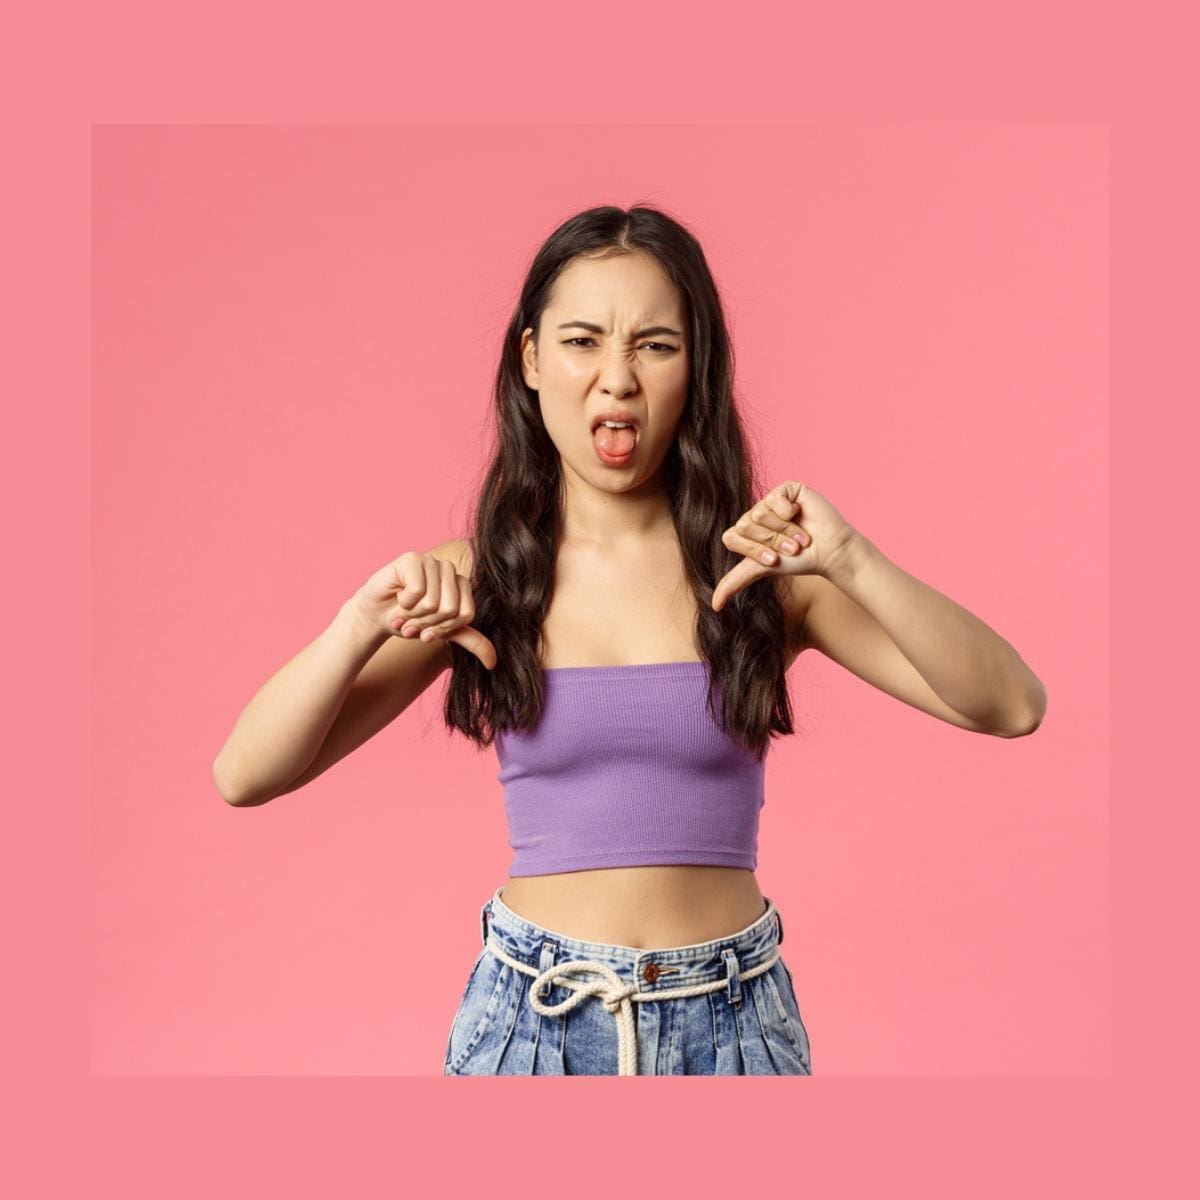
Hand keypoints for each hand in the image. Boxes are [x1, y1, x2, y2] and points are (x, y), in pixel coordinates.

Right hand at [353, 551, 497, 669]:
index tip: (427, 630)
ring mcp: (431, 562)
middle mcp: (449, 570)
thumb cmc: (409, 620)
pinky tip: (398, 597)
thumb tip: (492, 662)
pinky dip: (404, 602)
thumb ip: (470, 641)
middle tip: (412, 622)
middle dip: (426, 624)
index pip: (465, 614)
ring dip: (413, 615)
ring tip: (404, 611)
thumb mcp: (442, 633)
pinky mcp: (412, 559)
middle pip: (450, 609)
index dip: (443, 629)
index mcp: (461, 585)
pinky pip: (417, 591)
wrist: (376, 615)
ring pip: (433, 602)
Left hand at [711, 480, 858, 612]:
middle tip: (791, 547)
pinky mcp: (786, 488)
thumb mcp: (763, 570)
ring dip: (785, 530)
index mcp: (745, 531)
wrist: (829, 552)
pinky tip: (801, 515)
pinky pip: (775, 499)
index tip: (774, 560)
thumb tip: (714, 606)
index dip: (754, 551)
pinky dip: (789, 513)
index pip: (731, 537)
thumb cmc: (800, 561)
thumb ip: (735, 582)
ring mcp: (770, 500)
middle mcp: (755, 513)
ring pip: (759, 513)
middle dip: (772, 542)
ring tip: (800, 535)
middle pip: (745, 525)